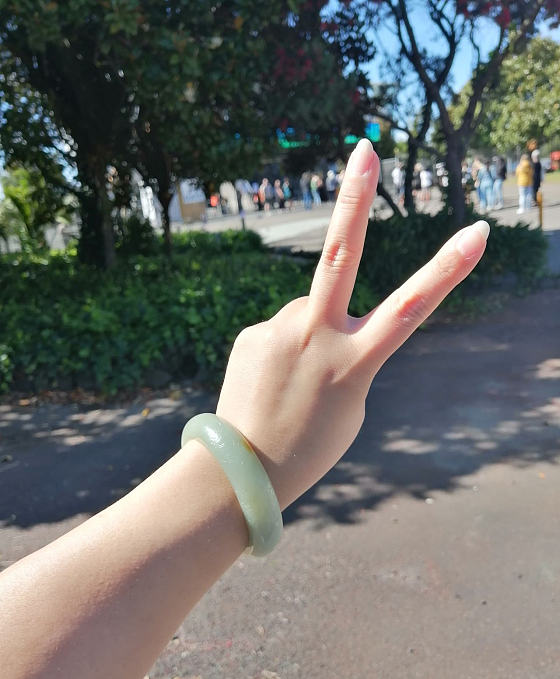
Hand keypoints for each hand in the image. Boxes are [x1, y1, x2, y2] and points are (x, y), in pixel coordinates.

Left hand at [217, 140, 488, 509]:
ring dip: (309, 338)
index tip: (479, 231)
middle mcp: (318, 337)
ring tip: (292, 383)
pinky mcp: (252, 332)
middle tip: (366, 148)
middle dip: (356, 199)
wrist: (244, 471)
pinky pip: (280, 329)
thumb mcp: (350, 401)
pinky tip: (270, 381)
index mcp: (356, 363)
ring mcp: (280, 330)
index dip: (448, 269)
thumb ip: (344, 348)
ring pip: (309, 311)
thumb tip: (317, 311)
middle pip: (340, 256)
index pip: (411, 307)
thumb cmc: (311, 444)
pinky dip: (283, 350)